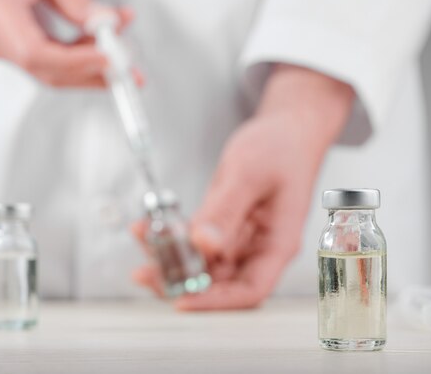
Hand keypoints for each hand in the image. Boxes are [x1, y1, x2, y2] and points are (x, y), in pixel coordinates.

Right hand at [0, 0, 131, 86]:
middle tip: (130, 72)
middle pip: (53, 73)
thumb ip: (73, 0)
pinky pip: (48, 57)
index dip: (81, 61)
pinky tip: (99, 41)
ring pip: (54, 69)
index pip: (42, 56)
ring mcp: (2, 46)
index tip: (112, 59)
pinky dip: (76, 53)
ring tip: (122, 49)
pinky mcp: (10, 44)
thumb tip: (105, 23)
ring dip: (91, 64)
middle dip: (95, 74)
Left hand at [132, 64, 354, 308]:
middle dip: (181, 281)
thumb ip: (226, 210)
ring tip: (143, 241)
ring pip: (203, 263)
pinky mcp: (224, 224)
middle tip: (146, 272)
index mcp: (277, 243)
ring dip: (171, 258)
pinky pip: (196, 240)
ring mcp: (240, 237)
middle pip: (221, 282)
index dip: (217, 302)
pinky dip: (173, 236)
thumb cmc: (283, 148)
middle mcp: (259, 247)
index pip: (250, 290)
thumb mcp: (250, 174)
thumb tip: (203, 245)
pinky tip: (150, 227)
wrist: (287, 128)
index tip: (183, 300)